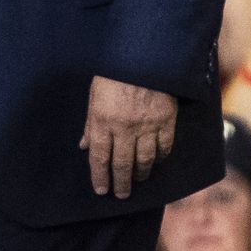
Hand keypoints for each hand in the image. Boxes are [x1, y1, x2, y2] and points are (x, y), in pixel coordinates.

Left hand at [79, 76, 176, 197]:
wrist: (143, 55)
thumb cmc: (113, 73)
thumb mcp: (94, 95)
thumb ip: (90, 124)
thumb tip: (84, 146)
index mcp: (103, 119)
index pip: (99, 156)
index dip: (99, 176)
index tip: (101, 190)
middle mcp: (124, 127)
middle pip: (122, 163)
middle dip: (120, 182)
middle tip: (121, 194)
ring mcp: (147, 125)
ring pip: (144, 159)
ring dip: (141, 173)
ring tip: (138, 181)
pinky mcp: (166, 120)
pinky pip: (164, 146)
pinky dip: (160, 158)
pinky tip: (156, 163)